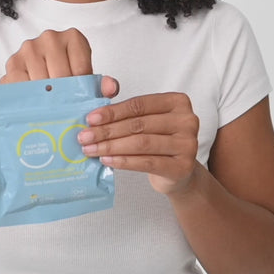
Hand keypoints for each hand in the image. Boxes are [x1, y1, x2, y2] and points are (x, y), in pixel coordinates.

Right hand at [0, 28, 118, 97]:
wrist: (35, 79)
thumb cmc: (64, 78)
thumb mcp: (85, 81)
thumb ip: (101, 86)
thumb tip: (110, 88)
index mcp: (73, 38)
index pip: (81, 70)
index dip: (81, 91)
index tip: (77, 100)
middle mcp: (50, 37)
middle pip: (61, 77)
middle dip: (63, 97)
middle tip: (64, 110)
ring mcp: (29, 48)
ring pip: (42, 83)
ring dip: (46, 100)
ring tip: (50, 108)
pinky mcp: (13, 63)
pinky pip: (22, 86)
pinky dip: (28, 99)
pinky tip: (34, 104)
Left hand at [77, 92, 199, 194]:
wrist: (178, 171)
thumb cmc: (158, 140)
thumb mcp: (147, 120)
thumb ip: (126, 110)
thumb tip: (96, 108)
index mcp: (178, 102)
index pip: (139, 105)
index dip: (113, 112)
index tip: (90, 119)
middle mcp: (187, 120)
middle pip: (139, 124)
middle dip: (107, 131)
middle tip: (85, 137)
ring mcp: (188, 144)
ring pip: (141, 143)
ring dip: (111, 147)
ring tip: (91, 150)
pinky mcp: (183, 166)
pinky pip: (147, 163)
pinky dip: (124, 161)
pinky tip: (107, 161)